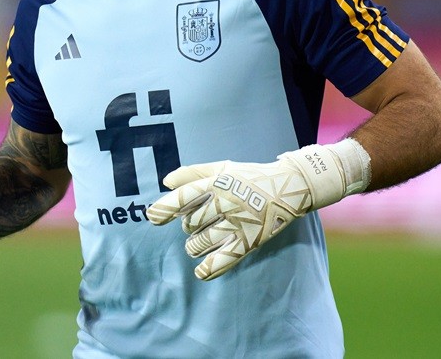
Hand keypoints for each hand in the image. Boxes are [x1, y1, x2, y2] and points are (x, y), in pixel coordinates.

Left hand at [147, 141, 367, 279]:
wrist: (288, 188)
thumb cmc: (249, 176)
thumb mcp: (222, 168)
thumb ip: (192, 173)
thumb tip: (165, 182)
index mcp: (217, 184)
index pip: (185, 197)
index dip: (166, 208)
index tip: (153, 217)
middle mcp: (225, 203)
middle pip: (190, 223)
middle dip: (187, 226)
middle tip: (194, 224)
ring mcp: (237, 224)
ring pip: (201, 242)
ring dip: (194, 245)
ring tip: (197, 242)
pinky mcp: (249, 241)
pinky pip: (224, 260)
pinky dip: (209, 268)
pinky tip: (201, 271)